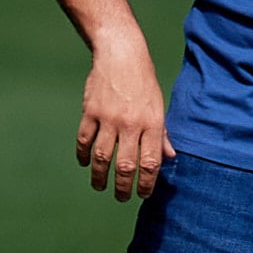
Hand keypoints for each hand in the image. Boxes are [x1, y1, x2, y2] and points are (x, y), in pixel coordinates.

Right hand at [75, 34, 174, 201]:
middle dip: (122, 188)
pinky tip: (85, 163)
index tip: (143, 194)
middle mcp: (131, 124)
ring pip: (102, 157)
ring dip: (100, 177)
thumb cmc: (144, 82)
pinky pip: (84, 140)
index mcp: (152, 124)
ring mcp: (108, 118)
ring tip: (100, 186)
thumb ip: (162, 134)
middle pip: (125, 166)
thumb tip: (170, 158)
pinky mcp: (90, 112)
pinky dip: (83, 155)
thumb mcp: (159, 106)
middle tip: (120, 197)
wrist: (121, 55)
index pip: (151, 163)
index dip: (147, 183)